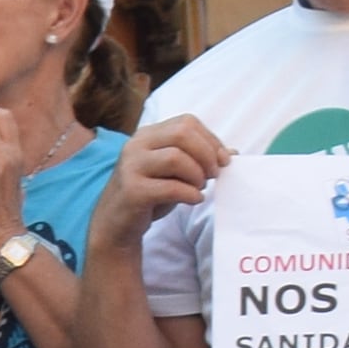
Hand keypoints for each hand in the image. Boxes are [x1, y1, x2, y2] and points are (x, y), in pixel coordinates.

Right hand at [97, 113, 229, 248]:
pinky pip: (170, 187)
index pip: (186, 122)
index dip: (210, 139)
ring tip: (199, 187)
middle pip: (182, 134)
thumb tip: (232, 153)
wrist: (116, 224)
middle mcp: (135, 146)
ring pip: (176, 158)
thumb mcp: (174, 172)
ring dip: (197, 175)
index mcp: (146, 135)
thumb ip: (198, 158)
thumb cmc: (149, 195)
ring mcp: (130, 167)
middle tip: (213, 174)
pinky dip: (190, 194)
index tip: (222, 160)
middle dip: (207, 154)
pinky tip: (193, 200)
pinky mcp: (132, 191)